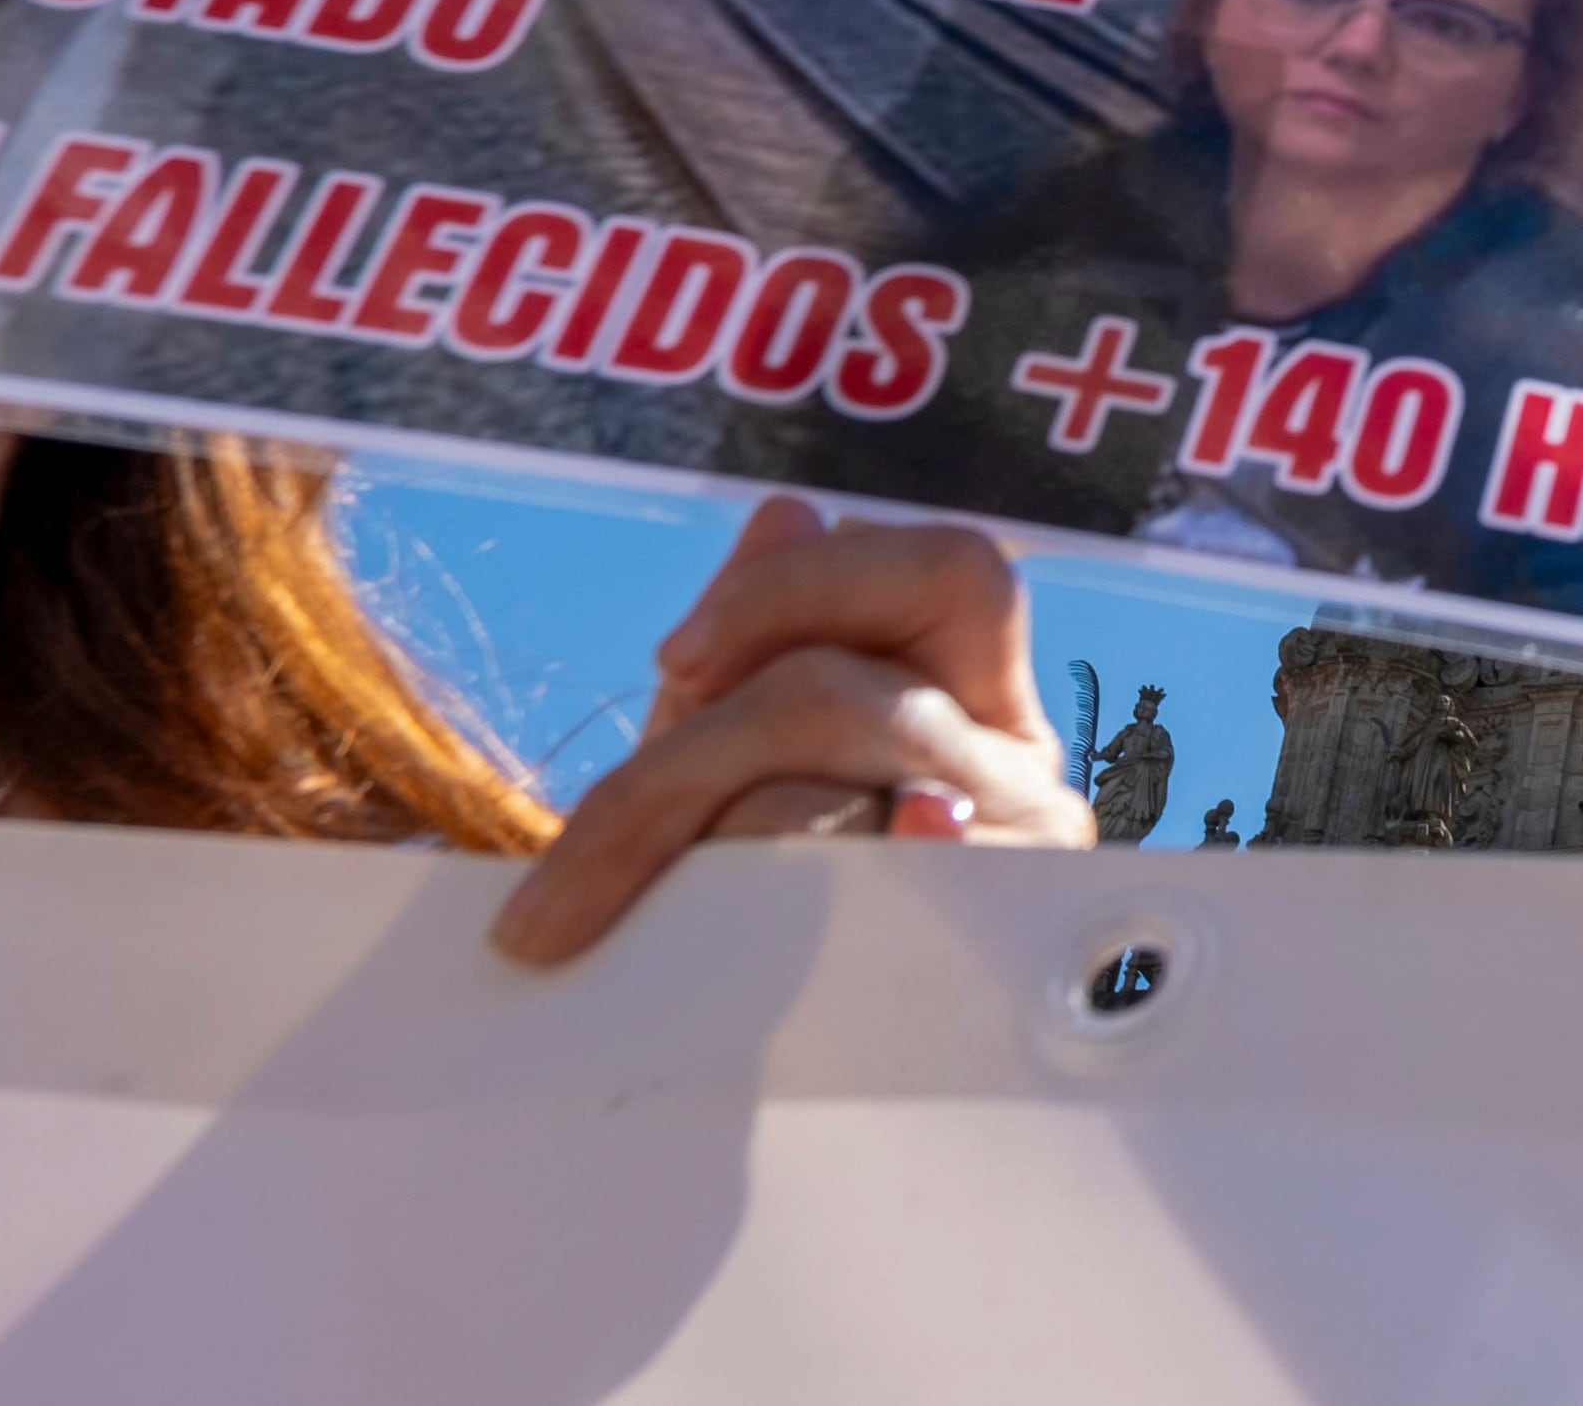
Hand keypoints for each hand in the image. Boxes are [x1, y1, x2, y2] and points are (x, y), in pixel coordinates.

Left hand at [489, 498, 1089, 965]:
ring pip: (835, 806)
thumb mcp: (752, 753)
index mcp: (977, 683)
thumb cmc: (771, 885)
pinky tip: (768, 923)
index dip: (802, 589)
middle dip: (678, 765)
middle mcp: (1021, 759)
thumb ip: (762, 642)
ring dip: (703, 862)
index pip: (951, 570)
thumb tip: (786, 511)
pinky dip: (827, 890)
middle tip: (561, 892)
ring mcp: (1019, 857)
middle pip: (843, 696)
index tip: (673, 661)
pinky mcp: (993, 952)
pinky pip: (887, 903)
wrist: (813, 1071)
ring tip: (612, 935)